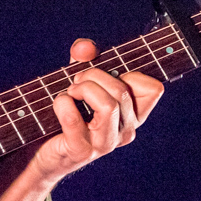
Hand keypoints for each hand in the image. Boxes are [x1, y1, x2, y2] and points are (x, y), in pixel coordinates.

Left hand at [30, 38, 163, 182]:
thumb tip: (85, 48)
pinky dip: (62, 103)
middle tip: (76, 82)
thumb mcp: (79, 80)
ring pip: (108, 105)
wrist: (46, 152)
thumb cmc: (68, 113)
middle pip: (122, 90)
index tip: (106, 76)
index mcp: (133, 115)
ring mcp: (105, 144)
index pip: (153, 89)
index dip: (129, 73)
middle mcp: (125, 132)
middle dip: (94, 75)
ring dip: (83, 89)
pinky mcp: (82, 151)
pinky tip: (58, 104)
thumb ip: (84, 59)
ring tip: (70, 93)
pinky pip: (73, 118)